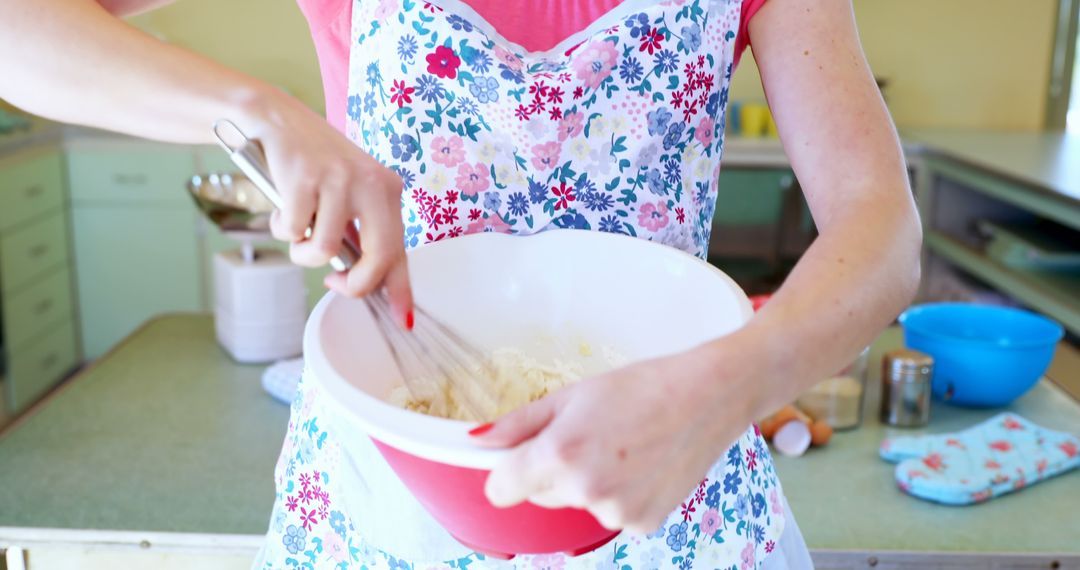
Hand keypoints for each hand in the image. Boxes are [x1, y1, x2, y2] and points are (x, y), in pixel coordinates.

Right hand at [240, 89, 412, 322]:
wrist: (276, 120)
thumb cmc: (314, 164)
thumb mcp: (350, 192)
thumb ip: (363, 232)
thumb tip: (369, 283)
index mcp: (387, 189)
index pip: (401, 248)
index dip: (400, 288)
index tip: (403, 318)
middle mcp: (371, 183)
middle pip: (377, 257)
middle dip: (353, 283)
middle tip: (334, 281)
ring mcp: (338, 180)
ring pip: (324, 249)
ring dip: (302, 250)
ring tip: (297, 227)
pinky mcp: (304, 178)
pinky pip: (294, 230)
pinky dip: (283, 227)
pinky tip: (284, 205)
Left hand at [470, 339, 761, 533]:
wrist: (707, 397)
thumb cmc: (641, 387)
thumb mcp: (572, 395)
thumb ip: (520, 423)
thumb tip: (480, 440)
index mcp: (560, 454)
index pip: (500, 490)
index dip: (505, 473)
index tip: (516, 460)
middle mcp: (584, 489)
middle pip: (539, 495)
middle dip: (551, 472)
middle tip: (587, 437)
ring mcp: (615, 512)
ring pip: (575, 504)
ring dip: (586, 484)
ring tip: (621, 448)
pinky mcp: (642, 524)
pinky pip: (610, 514)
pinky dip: (619, 496)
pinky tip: (641, 466)